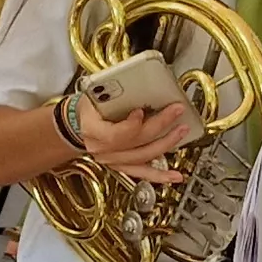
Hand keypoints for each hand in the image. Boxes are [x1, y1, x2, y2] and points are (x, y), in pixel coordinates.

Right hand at [73, 92, 194, 182]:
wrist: (80, 124)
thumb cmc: (88, 109)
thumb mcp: (94, 96)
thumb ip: (113, 95)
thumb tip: (136, 85)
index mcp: (93, 131)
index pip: (115, 135)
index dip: (131, 125)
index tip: (140, 111)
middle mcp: (103, 150)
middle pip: (136, 142)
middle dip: (159, 126)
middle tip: (175, 111)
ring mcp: (114, 160)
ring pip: (144, 156)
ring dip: (166, 144)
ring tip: (181, 131)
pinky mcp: (123, 166)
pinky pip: (143, 172)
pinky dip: (160, 175)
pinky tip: (174, 176)